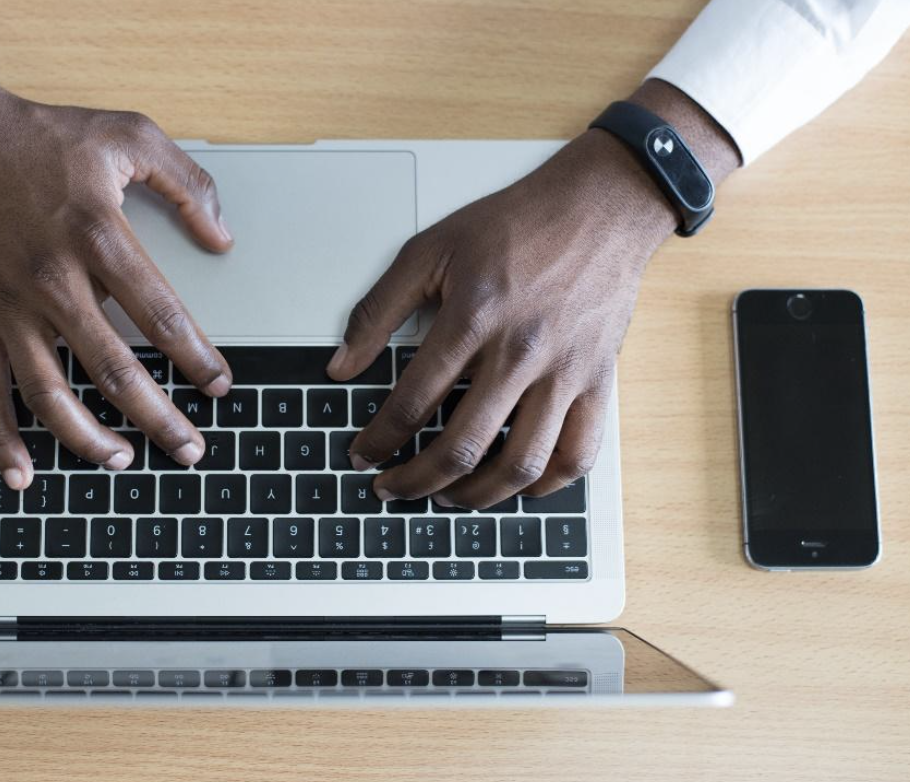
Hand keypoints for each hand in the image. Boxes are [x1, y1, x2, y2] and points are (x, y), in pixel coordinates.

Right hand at [0, 26, 233, 489]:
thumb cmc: (43, 136)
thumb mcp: (128, 134)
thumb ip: (187, 183)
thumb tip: (223, 236)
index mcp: (98, 236)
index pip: (161, 315)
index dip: (196, 357)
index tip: (220, 385)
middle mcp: (53, 280)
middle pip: (113, 369)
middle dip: (158, 418)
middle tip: (191, 450)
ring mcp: (9, 306)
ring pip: (50, 392)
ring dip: (88, 439)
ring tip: (125, 462)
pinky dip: (1, 436)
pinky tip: (22, 472)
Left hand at [328, 83, 737, 507]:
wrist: (601, 207)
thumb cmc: (516, 225)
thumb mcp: (430, 249)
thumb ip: (378, 309)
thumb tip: (340, 364)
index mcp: (473, 318)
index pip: (412, 402)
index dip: (379, 439)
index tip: (363, 453)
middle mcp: (521, 352)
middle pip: (461, 446)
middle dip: (415, 481)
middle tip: (392, 488)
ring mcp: (565, 373)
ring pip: (520, 464)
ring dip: (475, 495)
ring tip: (447, 498)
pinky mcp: (598, 382)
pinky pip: (578, 455)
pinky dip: (545, 484)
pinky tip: (517, 486)